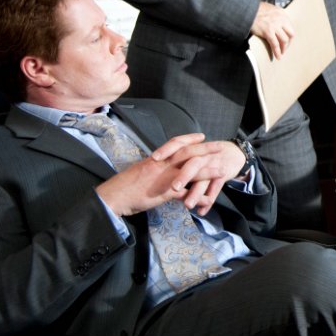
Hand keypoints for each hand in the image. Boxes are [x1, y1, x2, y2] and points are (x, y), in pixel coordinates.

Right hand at [96, 134, 245, 216]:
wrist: (113, 197)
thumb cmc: (124, 185)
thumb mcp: (141, 170)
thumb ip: (155, 167)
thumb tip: (161, 165)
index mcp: (156, 159)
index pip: (175, 143)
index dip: (189, 139)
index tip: (202, 136)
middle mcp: (162, 165)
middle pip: (188, 153)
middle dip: (206, 149)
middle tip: (221, 147)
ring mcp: (164, 178)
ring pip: (190, 171)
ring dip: (208, 171)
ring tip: (222, 171)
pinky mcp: (164, 193)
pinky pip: (186, 194)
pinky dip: (198, 197)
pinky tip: (208, 200)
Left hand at [154, 135, 247, 213]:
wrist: (232, 153)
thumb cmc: (207, 155)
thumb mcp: (192, 153)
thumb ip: (178, 160)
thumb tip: (155, 170)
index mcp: (191, 149)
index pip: (178, 146)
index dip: (167, 150)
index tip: (153, 158)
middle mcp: (202, 157)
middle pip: (192, 165)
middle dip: (183, 176)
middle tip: (174, 188)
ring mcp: (213, 165)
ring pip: (204, 180)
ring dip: (196, 193)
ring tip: (187, 205)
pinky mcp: (223, 174)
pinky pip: (216, 188)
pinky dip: (208, 201)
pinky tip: (201, 212)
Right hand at [250, 2, 293, 58]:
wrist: (246, 10)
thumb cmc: (255, 10)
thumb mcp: (269, 9)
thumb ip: (276, 15)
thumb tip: (279, 24)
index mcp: (281, 13)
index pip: (290, 27)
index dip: (289, 36)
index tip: (287, 41)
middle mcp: (280, 19)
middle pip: (290, 34)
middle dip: (288, 43)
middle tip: (284, 48)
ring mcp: (275, 25)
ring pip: (284, 40)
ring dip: (283, 49)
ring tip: (281, 53)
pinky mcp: (268, 31)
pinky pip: (275, 44)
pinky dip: (277, 52)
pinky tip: (277, 56)